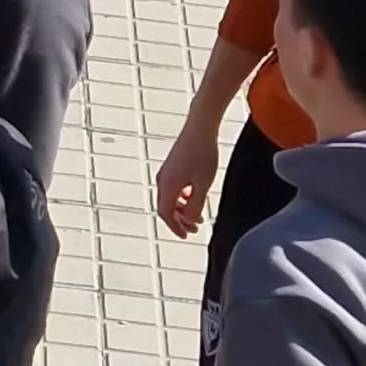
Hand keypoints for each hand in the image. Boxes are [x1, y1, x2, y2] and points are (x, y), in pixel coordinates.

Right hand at [152, 118, 219, 237]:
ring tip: (198, 216)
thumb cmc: (203, 154)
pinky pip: (172, 189)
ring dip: (182, 210)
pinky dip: (182, 198)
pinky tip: (194, 197)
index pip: (166, 214)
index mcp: (167, 186)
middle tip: (194, 229)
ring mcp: (166, 173)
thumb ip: (195, 205)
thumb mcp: (203, 184)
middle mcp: (162, 180)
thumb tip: (189, 220)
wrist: (200, 128)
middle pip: (166, 208)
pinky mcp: (172, 167)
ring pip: (169, 198)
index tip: (186, 236)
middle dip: (180, 221)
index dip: (175, 228)